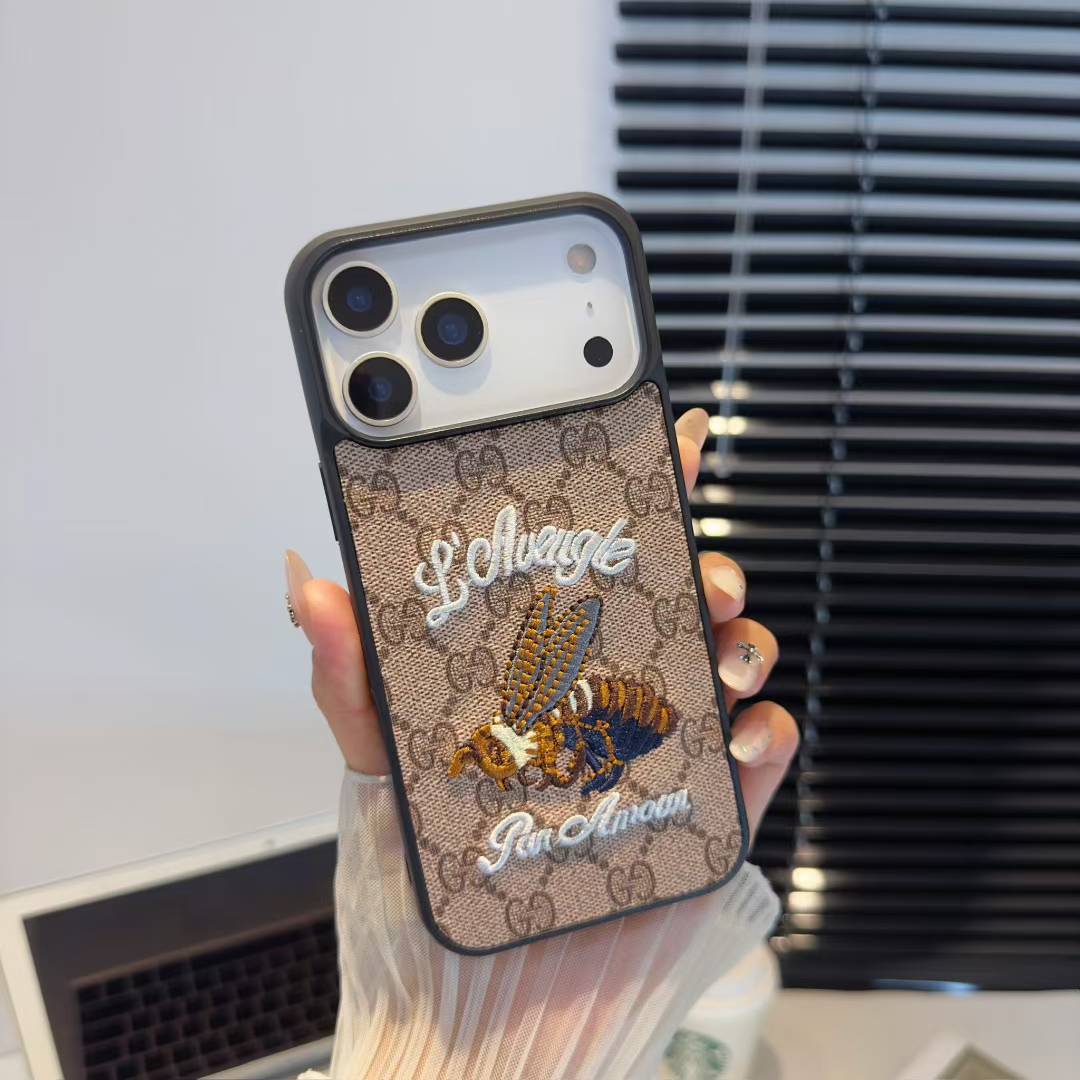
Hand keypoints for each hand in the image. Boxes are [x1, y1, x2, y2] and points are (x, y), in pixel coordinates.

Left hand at [286, 408, 797, 838]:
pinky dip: (768, 731)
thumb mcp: (383, 750)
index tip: (674, 435)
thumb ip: (350, 672)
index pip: (608, 554)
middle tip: (703, 576)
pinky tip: (738, 737)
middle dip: (714, 563)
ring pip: (740, 654)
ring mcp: (671, 736)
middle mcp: (621, 679)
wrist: (486, 975)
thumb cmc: (440, 851)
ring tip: (722, 656)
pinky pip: (766, 748)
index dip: (649, 487)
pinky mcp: (709, 801)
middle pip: (691, 592)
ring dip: (749, 637)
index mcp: (560, 649)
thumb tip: (311, 584)